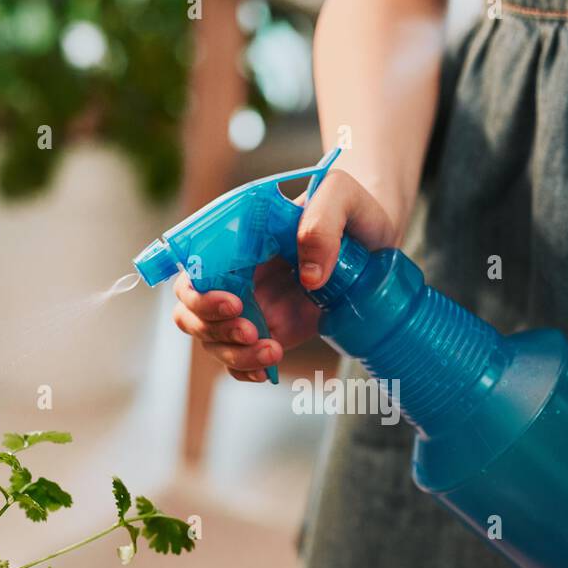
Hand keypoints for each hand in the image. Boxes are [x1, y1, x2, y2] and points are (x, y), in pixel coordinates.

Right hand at [170, 170, 397, 381]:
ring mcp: (252, 306)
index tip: (234, 302)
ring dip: (233, 352)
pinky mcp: (272, 330)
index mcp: (238, 241)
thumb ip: (322, 224)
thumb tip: (310, 276)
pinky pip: (241, 358)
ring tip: (273, 352)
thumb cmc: (353, 209)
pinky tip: (267, 370)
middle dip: (211, 326)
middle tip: (251, 330)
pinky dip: (245, 369)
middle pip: (190, 310)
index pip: (194, 269)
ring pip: (213, 339)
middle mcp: (236, 275)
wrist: (377, 239)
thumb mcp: (342, 197)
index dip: (200, 292)